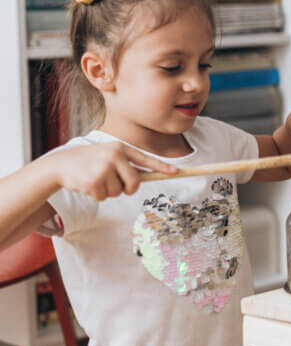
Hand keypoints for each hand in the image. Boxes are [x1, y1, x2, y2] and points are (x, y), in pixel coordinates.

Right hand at [47, 143, 176, 201]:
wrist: (60, 164)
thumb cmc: (88, 161)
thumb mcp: (108, 156)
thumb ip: (124, 164)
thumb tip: (144, 177)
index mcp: (120, 148)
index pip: (145, 158)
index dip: (161, 167)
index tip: (176, 172)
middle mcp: (114, 156)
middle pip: (135, 182)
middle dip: (129, 189)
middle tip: (119, 187)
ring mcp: (104, 168)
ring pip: (119, 192)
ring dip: (109, 192)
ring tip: (96, 180)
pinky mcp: (93, 181)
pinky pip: (104, 197)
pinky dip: (97, 196)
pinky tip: (88, 185)